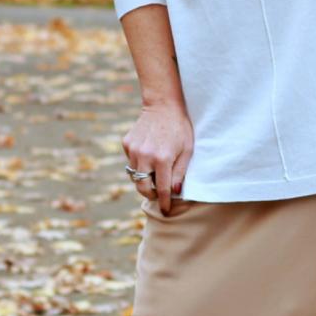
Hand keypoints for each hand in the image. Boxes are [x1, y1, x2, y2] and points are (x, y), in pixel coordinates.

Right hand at [123, 101, 193, 215]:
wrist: (163, 105)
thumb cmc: (180, 128)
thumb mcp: (188, 150)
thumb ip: (180, 172)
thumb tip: (174, 192)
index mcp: (162, 159)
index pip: (161, 189)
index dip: (164, 203)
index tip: (166, 210)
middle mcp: (144, 156)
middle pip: (142, 187)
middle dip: (150, 194)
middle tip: (158, 194)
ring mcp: (133, 150)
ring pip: (135, 175)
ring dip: (144, 178)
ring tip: (155, 171)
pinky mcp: (127, 143)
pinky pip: (131, 161)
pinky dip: (139, 163)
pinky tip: (149, 153)